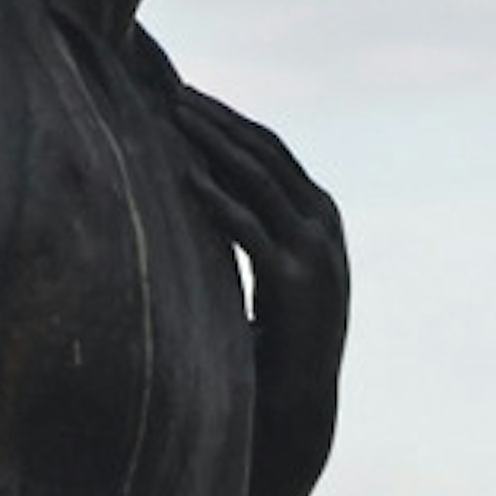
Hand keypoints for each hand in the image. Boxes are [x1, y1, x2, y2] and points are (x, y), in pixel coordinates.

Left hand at [176, 83, 347, 495]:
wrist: (302, 404)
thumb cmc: (275, 343)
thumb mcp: (272, 274)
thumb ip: (257, 232)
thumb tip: (209, 192)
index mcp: (322, 218)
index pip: (273, 151)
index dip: (230, 121)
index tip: (190, 96)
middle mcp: (324, 226)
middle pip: (265, 152)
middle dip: (217, 119)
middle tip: (172, 91)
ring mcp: (314, 251)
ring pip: (257, 178)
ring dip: (212, 143)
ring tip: (170, 117)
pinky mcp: (293, 280)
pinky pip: (248, 225)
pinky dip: (214, 196)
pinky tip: (180, 175)